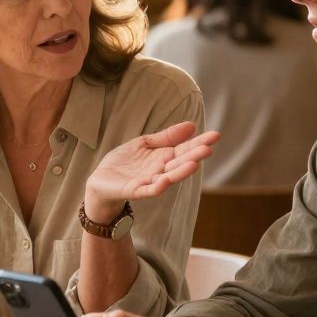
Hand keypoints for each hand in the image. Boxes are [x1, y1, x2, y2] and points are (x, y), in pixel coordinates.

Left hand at [83, 122, 219, 222]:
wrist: (101, 181)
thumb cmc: (125, 162)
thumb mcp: (145, 143)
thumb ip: (166, 137)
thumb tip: (192, 125)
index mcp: (164, 157)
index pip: (185, 148)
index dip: (199, 142)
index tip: (216, 135)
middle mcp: (161, 170)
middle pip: (180, 162)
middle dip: (194, 155)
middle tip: (209, 148)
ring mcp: (149, 181)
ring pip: (169, 177)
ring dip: (181, 172)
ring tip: (194, 164)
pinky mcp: (135, 190)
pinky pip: (149, 190)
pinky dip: (158, 186)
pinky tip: (166, 180)